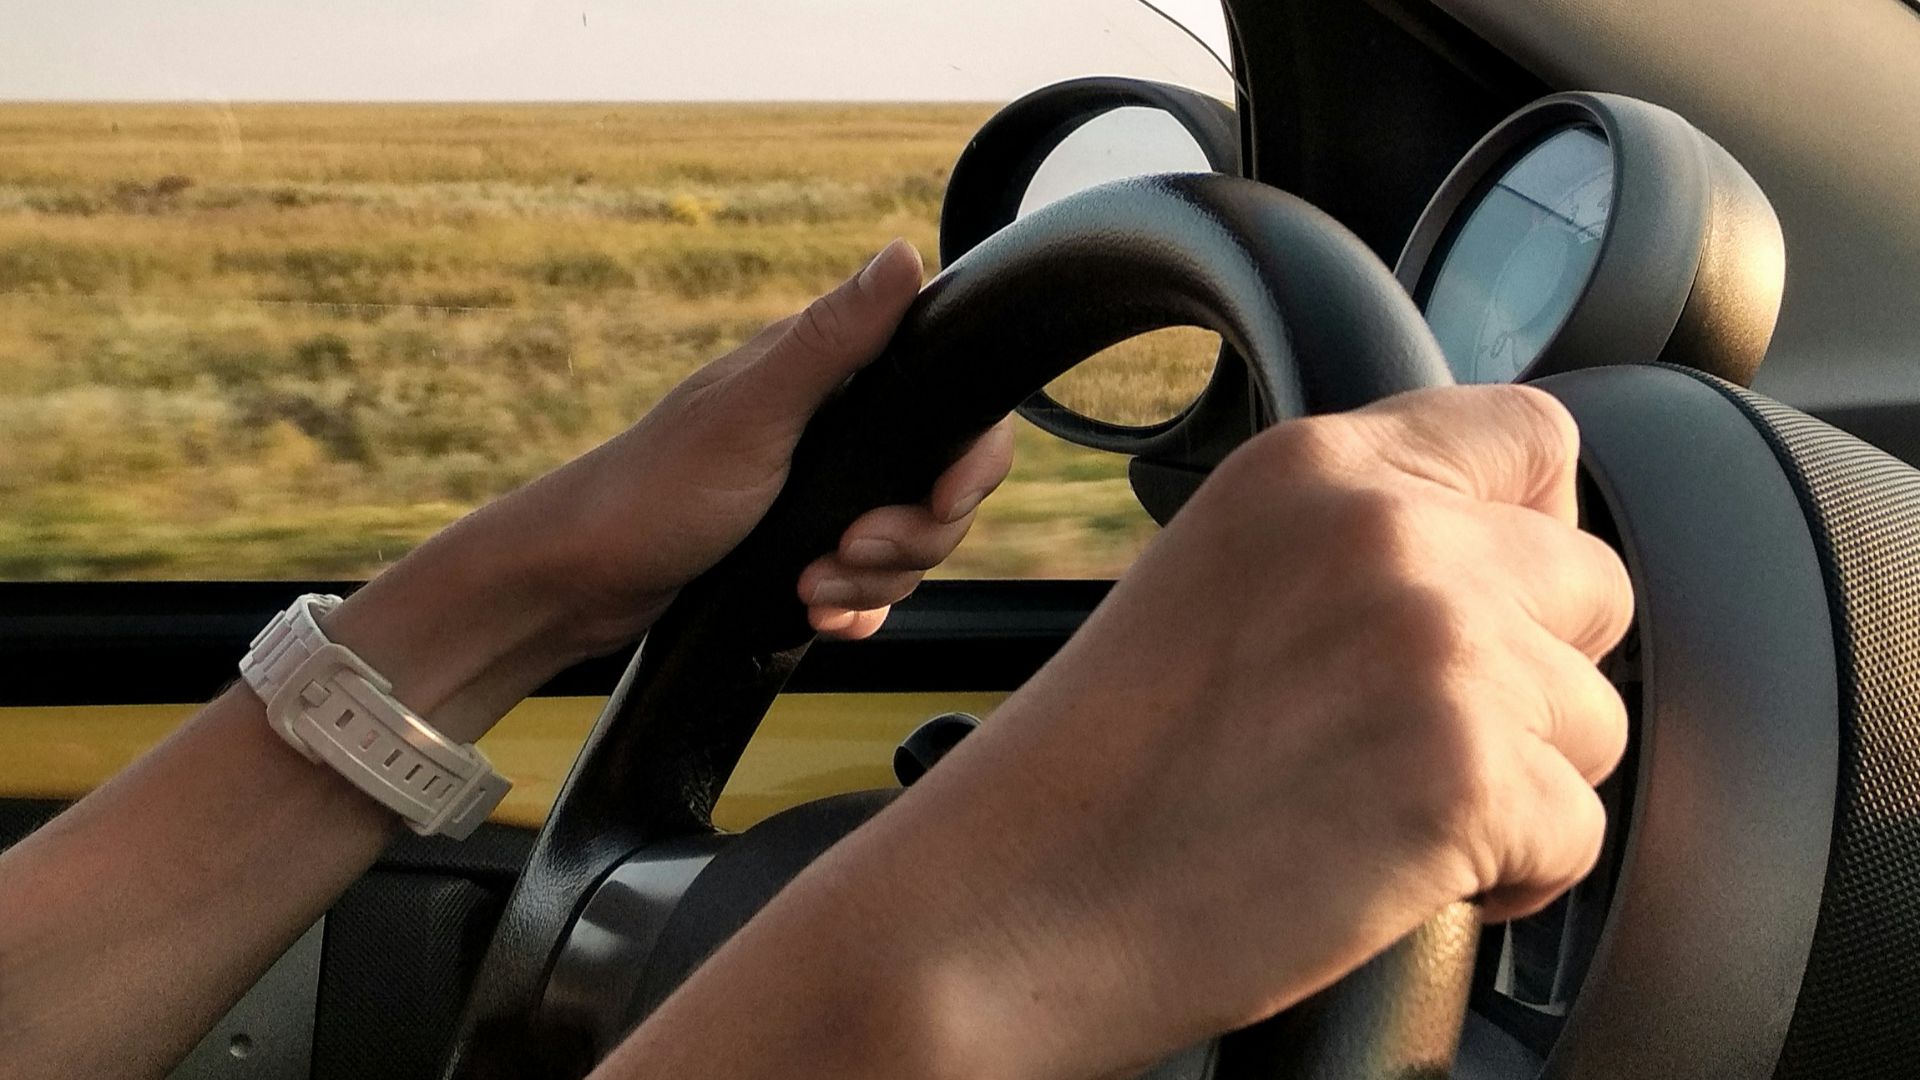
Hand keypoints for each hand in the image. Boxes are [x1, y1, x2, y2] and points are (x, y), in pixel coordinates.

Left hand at [324, 240, 1011, 736]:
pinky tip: (815, 613)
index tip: (941, 500)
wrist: (578, 582)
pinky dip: (853, 608)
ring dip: (871, 581)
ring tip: (810, 587)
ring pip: (908, 548)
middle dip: (909, 539)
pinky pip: (870, 589)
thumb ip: (834, 339)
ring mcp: (822, 496)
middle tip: (846, 550)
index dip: (968, 464)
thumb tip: (903, 254)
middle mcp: (835, 432)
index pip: (953, 411)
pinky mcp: (805, 551)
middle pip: (940, 492)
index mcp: (829, 380)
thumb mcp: (753, 413)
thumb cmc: (653, 490)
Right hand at [611, 385, 1633, 1079]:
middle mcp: (1390, 533)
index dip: (1531, 532)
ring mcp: (1437, 647)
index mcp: (1315, 467)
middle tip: (1413, 738)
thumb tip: (1502, 564)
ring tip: (1383, 815)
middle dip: (1534, 674)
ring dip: (1522, 783)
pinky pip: (1581, 830)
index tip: (1491, 607)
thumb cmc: (1098, 771)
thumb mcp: (1220, 580)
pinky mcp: (1467, 775)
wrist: (1016, 902)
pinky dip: (1511, 875)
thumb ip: (1359, 541)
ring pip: (1598, 720)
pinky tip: (1392, 875)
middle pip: (1591, 584)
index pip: (1534, 437)